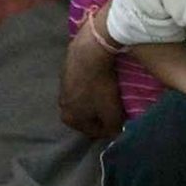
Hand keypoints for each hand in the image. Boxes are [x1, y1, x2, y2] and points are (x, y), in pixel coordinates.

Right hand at [59, 20, 124, 137]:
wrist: (88, 51)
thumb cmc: (100, 86)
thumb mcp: (112, 112)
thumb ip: (113, 127)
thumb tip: (115, 133)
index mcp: (70, 119)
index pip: (94, 131)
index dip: (110, 128)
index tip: (122, 120)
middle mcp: (62, 106)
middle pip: (88, 115)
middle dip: (103, 113)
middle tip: (118, 106)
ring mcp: (63, 87)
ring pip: (85, 99)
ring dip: (97, 98)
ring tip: (112, 91)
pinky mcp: (67, 71)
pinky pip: (84, 84)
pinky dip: (93, 84)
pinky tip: (103, 78)